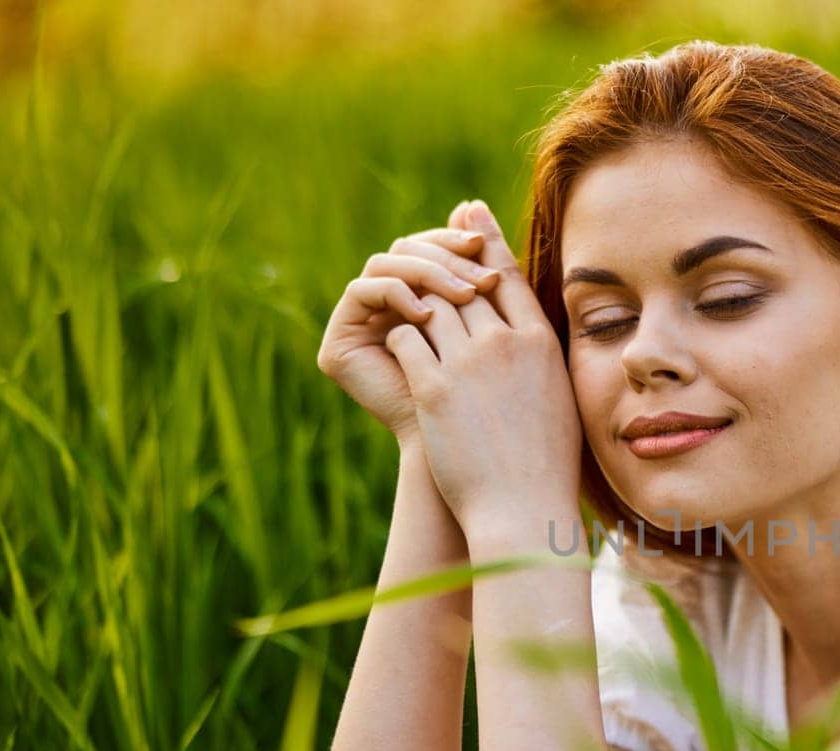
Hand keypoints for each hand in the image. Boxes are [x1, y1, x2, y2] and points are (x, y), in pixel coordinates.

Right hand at [316, 205, 503, 447]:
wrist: (481, 460)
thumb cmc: (500, 398)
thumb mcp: (497, 322)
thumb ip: (486, 267)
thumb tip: (473, 200)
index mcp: (425, 299)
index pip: (436, 250)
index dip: (460, 244)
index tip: (489, 250)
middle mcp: (389, 308)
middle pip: (409, 249)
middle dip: (446, 254)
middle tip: (479, 272)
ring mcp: (362, 325)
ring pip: (388, 264)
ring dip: (428, 272)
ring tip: (464, 297)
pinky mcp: (340, 344)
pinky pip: (362, 291)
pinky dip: (396, 292)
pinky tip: (426, 313)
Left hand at [383, 200, 582, 542]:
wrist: (522, 509)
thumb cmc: (545, 464)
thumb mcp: (559, 398)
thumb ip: (540, 356)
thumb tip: (526, 333)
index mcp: (542, 344)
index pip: (508, 275)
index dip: (485, 239)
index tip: (469, 211)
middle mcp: (507, 345)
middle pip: (465, 280)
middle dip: (440, 261)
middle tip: (419, 244)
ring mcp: (470, 365)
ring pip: (430, 303)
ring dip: (413, 296)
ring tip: (398, 292)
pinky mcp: (435, 389)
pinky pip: (407, 338)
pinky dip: (398, 333)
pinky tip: (393, 338)